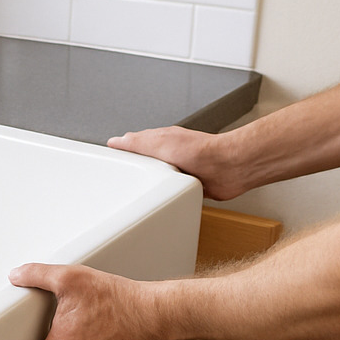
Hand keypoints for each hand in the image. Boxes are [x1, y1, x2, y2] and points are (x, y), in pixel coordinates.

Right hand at [107, 126, 248, 200]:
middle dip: (136, 173)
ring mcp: (181, 170)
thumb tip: (117, 141)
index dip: (123, 153)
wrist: (228, 168)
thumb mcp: (160, 143)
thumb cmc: (201, 151)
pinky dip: (167, 195)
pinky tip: (163, 198)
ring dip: (153, 186)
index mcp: (162, 141)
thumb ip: (137, 143)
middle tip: (123, 182)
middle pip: (145, 165)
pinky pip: (172, 192)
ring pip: (158, 180)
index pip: (136, 145)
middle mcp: (171, 155)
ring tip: (142, 192)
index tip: (111, 162)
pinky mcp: (190, 186)